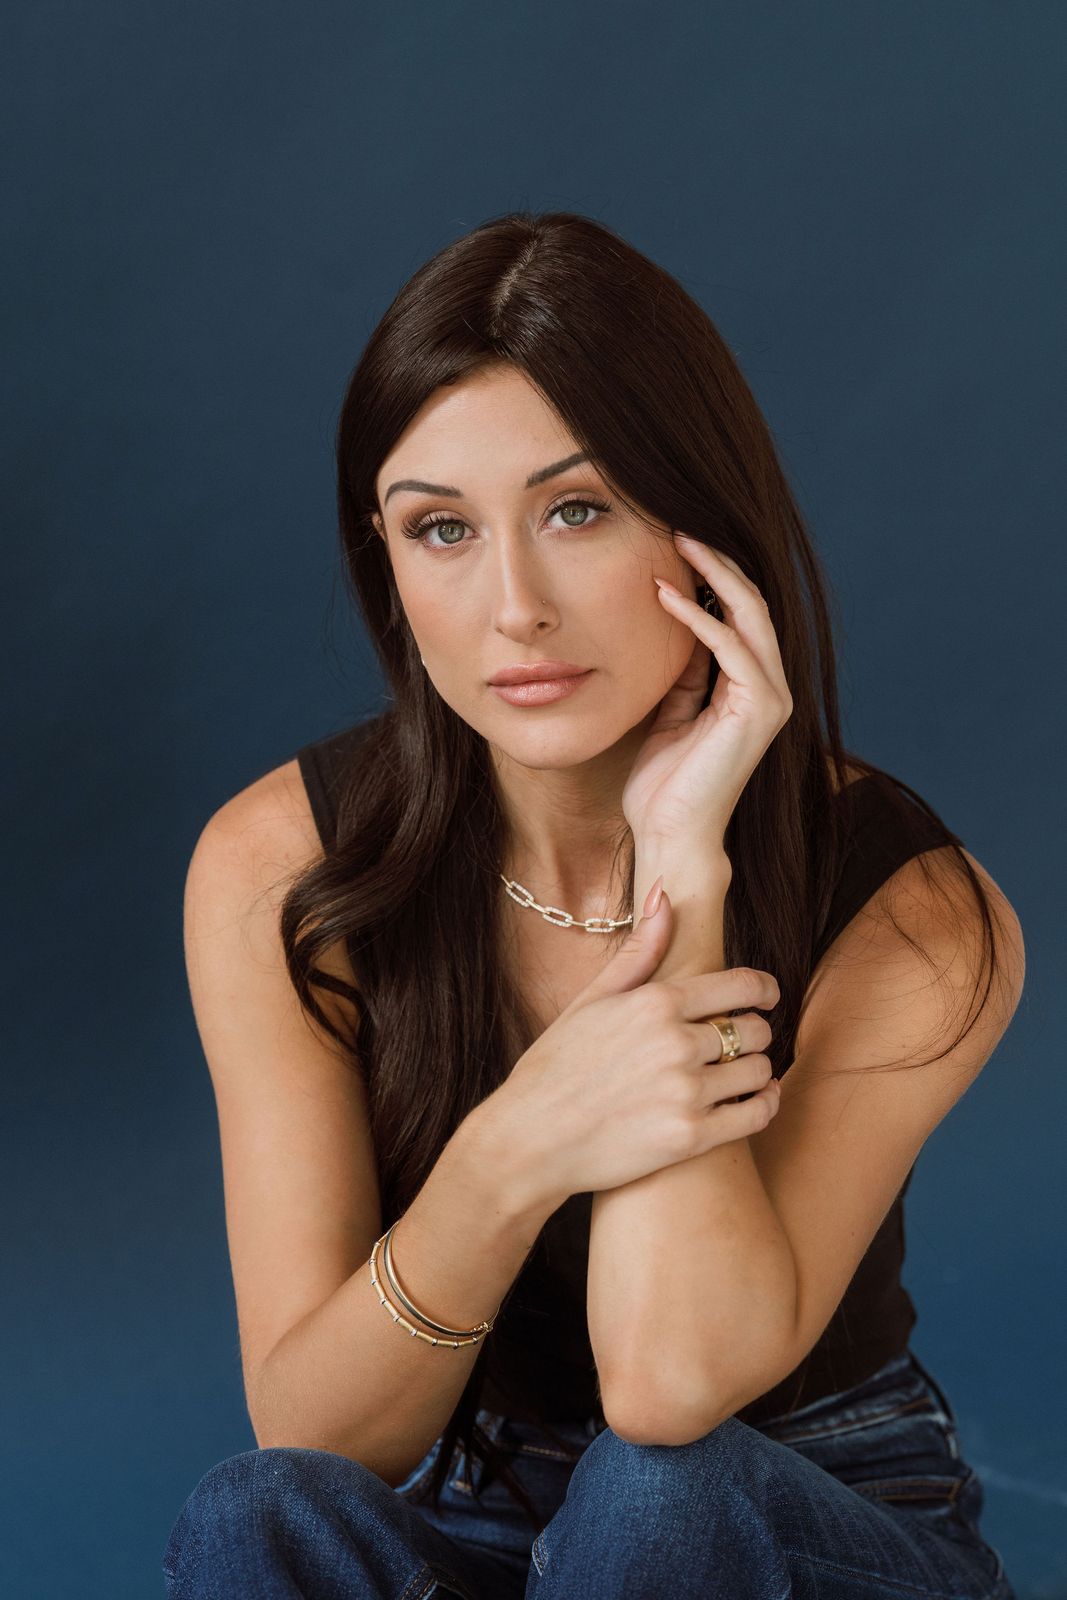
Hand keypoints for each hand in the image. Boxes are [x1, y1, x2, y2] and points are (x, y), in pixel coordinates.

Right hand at [480, 886, 780, 1206]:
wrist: (529, 1140)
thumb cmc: (555, 1066)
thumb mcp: (591, 999)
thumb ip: (638, 950)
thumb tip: (665, 893)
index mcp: (656, 1002)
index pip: (742, 985)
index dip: (764, 989)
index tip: (768, 996)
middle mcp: (676, 1043)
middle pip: (754, 1029)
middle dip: (754, 1032)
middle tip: (743, 1040)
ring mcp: (685, 1092)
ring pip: (757, 1071)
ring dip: (756, 1070)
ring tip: (743, 1072)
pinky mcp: (690, 1137)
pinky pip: (755, 1115)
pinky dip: (764, 1104)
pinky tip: (756, 1100)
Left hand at [621, 533, 792, 845]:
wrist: (670, 835)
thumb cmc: (663, 784)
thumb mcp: (671, 711)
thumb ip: (684, 670)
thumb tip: (677, 620)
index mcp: (752, 688)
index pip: (741, 614)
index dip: (712, 576)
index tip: (673, 544)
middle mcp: (771, 688)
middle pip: (753, 603)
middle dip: (717, 561)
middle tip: (677, 526)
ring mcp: (771, 698)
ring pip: (750, 614)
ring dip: (712, 574)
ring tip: (677, 543)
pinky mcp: (758, 709)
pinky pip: (730, 646)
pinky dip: (697, 616)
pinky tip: (665, 596)